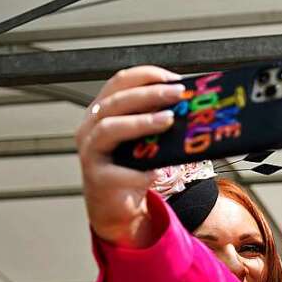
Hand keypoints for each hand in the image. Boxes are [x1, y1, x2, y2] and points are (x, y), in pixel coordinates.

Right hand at [75, 66, 185, 246]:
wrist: (116, 206)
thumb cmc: (132, 168)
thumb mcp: (145, 141)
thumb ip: (157, 123)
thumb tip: (191, 109)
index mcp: (103, 111)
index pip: (120, 82)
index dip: (146, 76)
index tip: (174, 78)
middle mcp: (91, 127)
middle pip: (116, 102)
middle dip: (149, 94)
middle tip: (178, 94)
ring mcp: (91, 152)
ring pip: (109, 129)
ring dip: (141, 123)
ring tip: (168, 121)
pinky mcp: (97, 178)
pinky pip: (118, 173)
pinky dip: (139, 173)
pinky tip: (156, 172)